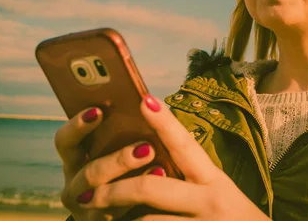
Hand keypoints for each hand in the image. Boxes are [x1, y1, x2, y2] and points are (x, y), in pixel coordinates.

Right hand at [55, 107, 160, 220]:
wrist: (131, 209)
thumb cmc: (128, 168)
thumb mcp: (118, 149)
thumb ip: (124, 131)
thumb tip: (148, 101)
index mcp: (76, 159)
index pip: (65, 141)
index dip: (77, 126)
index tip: (98, 110)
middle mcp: (76, 185)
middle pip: (88, 173)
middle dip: (118, 160)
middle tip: (146, 147)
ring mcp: (86, 209)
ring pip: (101, 197)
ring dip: (131, 182)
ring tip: (159, 167)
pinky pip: (117, 214)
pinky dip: (140, 201)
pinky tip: (160, 186)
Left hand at [77, 95, 270, 219]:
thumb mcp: (220, 196)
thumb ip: (191, 181)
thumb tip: (152, 168)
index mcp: (215, 181)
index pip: (186, 146)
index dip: (164, 123)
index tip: (144, 99)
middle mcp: (211, 201)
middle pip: (151, 188)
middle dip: (114, 191)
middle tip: (87, 195)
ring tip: (101, 219)